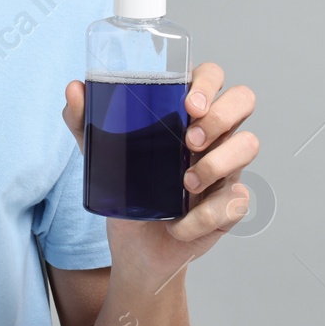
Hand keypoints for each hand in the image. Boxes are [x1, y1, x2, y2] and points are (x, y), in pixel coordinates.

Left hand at [62, 62, 258, 287]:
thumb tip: (75, 89)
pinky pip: (236, 201)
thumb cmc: (127, 192)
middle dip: (221, 115)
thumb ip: (86, 122)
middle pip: (243, 100)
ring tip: (185, 183)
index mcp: (187, 114)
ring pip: (249, 144)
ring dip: (217, 163)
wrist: (136, 249)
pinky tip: (179, 225)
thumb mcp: (101, 156)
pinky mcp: (230, 204)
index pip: (211, 76)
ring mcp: (227, 167)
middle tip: (190, 140)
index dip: (208, 82)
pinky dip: (203, 216)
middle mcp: (213, 134)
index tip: (187, 105)